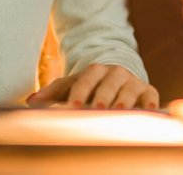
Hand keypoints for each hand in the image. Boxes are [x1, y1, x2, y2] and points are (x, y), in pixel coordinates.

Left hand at [26, 64, 158, 108]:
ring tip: (120, 111)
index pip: (86, 79)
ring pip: (130, 88)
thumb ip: (52, 92)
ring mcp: (132, 81)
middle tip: (98, 108)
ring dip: (125, 99)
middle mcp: (115, 73)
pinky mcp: (147, 90)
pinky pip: (151, 95)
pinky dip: (151, 103)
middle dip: (104, 95)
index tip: (74, 105)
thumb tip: (31, 101)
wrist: (117, 76)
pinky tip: (149, 111)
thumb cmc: (91, 85)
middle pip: (109, 83)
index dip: (80, 91)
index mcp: (94, 70)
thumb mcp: (71, 85)